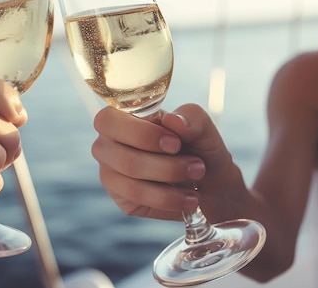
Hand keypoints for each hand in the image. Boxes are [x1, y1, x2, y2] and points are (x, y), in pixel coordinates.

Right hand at [92, 104, 246, 222]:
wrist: (210, 182)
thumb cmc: (198, 146)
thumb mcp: (202, 126)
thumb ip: (190, 117)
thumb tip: (171, 120)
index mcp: (121, 117)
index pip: (109, 120)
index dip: (141, 134)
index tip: (175, 144)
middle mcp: (107, 143)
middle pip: (123, 158)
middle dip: (166, 166)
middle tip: (197, 167)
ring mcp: (110, 171)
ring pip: (132, 184)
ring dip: (171, 186)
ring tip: (196, 182)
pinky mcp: (119, 197)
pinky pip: (137, 200)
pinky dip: (167, 200)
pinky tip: (186, 198)